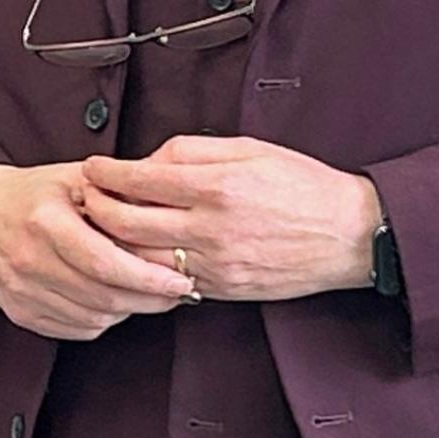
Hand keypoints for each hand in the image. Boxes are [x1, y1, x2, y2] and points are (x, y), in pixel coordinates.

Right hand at [0, 161, 195, 339]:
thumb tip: (169, 214)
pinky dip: (101, 320)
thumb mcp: (73, 177)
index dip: (149, 278)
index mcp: (44, 223)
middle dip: (150, 299)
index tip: (181, 280)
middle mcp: (28, 260)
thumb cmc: (30, 194)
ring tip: (147, 293)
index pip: (106, 264)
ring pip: (94, 319)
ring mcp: (21, 291)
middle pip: (104, 297)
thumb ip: (118, 192)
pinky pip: (76, 329)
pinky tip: (111, 300)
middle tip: (177, 290)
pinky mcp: (19, 312)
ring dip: (129, 310)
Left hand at [79, 136, 377, 303]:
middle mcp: (212, 228)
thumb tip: (146, 162)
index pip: (139, 180)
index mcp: (217, 186)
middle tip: (86, 198)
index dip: (105, 173)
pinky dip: (145, 268)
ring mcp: (216, 264)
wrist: (352, 235)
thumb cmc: (302, 185)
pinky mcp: (224, 289)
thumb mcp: (249, 149)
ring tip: (102, 227)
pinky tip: (137, 252)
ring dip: (112, 244)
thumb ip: (191, 151)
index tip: (91, 168)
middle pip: (127, 224)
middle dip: (96, 209)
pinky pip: (169, 281)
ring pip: (140, 259)